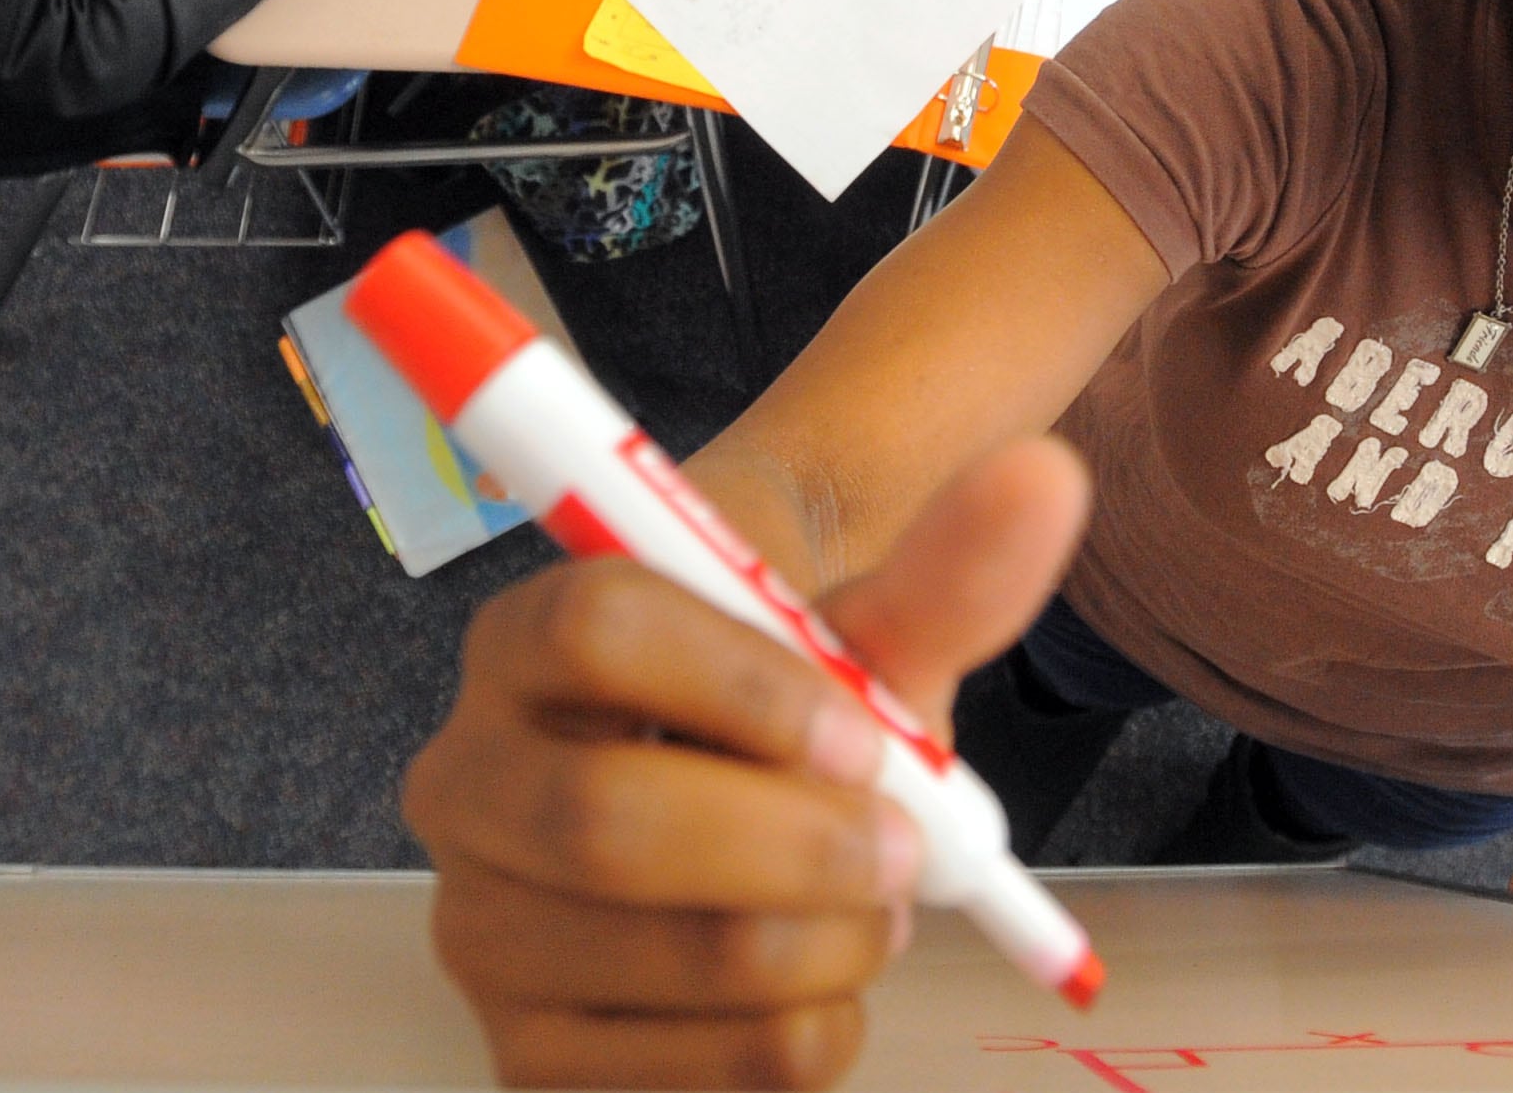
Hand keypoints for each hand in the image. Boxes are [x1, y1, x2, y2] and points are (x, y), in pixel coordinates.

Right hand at [407, 441, 1090, 1090]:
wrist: (764, 805)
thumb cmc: (793, 701)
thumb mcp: (862, 630)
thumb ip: (942, 567)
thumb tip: (1045, 479)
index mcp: (525, 640)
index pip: (597, 630)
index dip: (747, 688)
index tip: (865, 732)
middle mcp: (467, 782)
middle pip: (606, 823)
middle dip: (801, 845)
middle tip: (905, 848)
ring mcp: (484, 931)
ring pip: (676, 958)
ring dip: (833, 940)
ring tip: (874, 903)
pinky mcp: (532, 1058)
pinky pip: (701, 1072)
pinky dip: (813, 1031)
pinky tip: (823, 979)